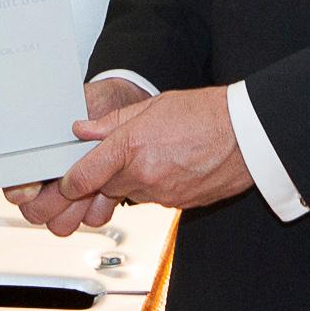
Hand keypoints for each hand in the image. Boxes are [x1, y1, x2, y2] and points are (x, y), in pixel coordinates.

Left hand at [14, 86, 254, 236]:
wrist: (247, 135)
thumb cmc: (205, 114)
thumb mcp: (151, 106)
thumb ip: (112, 121)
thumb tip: (83, 129)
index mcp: (131, 147)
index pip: (83, 176)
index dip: (66, 185)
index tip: (62, 184)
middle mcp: (144, 175)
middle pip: (102, 187)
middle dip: (97, 180)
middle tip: (101, 168)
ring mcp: (162, 193)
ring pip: (129, 193)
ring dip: (127, 180)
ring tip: (149, 155)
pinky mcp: (178, 204)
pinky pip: (153, 198)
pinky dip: (152, 185)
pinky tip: (166, 166)